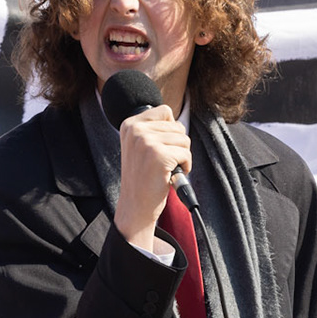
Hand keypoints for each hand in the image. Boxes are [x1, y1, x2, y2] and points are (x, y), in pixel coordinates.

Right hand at [113, 106, 191, 252]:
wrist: (135, 206)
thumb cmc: (143, 178)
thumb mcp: (140, 146)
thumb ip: (153, 130)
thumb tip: (177, 120)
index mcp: (129, 124)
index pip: (165, 111)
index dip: (171, 130)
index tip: (160, 148)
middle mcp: (135, 130)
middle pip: (178, 126)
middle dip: (177, 146)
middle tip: (162, 162)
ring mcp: (146, 142)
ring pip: (184, 139)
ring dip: (181, 157)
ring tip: (165, 169)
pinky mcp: (159, 155)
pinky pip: (187, 154)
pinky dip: (185, 166)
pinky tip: (170, 175)